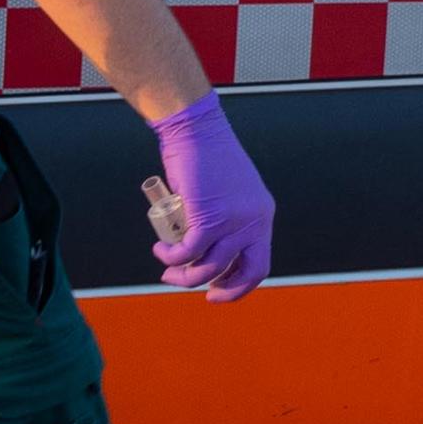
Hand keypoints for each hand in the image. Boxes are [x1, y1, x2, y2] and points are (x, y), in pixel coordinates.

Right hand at [145, 92, 273, 300]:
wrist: (195, 129)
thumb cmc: (205, 157)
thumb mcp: (227, 192)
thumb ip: (226, 216)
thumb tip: (207, 246)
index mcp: (262, 215)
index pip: (260, 262)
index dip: (240, 283)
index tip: (218, 287)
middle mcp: (255, 221)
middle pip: (248, 272)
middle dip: (227, 291)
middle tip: (204, 294)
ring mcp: (233, 221)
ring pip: (210, 267)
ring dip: (184, 276)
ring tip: (167, 269)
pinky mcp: (208, 217)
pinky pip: (188, 252)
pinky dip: (171, 257)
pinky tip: (161, 250)